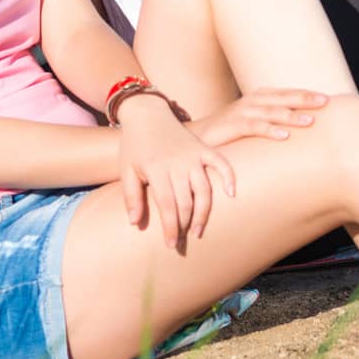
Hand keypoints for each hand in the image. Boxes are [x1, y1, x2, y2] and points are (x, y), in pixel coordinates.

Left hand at [116, 95, 234, 247]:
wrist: (148, 114)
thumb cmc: (135, 145)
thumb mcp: (126, 170)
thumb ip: (131, 196)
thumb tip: (135, 223)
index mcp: (157, 169)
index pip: (167, 205)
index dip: (171, 227)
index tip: (171, 244)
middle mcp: (178, 163)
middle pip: (186, 202)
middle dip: (185, 226)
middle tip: (182, 242)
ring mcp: (193, 155)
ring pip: (204, 189)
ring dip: (203, 213)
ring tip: (198, 230)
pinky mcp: (203, 148)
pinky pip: (221, 162)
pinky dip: (228, 176)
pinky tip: (231, 193)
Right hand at [188, 89, 329, 147]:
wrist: (197, 137)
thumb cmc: (229, 132)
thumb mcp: (253, 123)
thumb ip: (272, 122)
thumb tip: (298, 128)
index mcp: (259, 99)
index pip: (286, 94)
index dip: (306, 94)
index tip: (328, 99)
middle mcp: (252, 101)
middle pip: (282, 98)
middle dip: (304, 99)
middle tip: (326, 102)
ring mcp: (241, 112)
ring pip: (270, 112)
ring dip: (291, 116)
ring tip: (310, 121)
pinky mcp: (231, 126)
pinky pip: (253, 127)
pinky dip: (269, 130)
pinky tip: (284, 136)